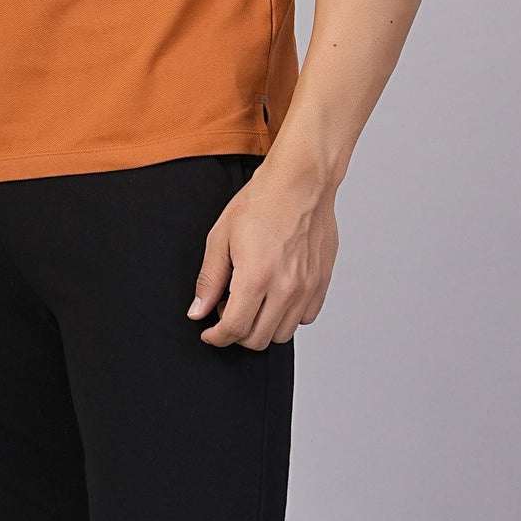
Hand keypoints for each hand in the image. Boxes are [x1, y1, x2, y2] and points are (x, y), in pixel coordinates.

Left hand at [187, 160, 339, 348]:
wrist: (301, 182)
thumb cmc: (261, 202)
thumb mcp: (221, 237)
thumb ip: (209, 280)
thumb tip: (198, 310)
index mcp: (256, 277)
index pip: (234, 329)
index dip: (217, 337)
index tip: (210, 333)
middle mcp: (286, 287)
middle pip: (258, 339)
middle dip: (237, 333)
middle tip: (228, 309)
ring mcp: (307, 287)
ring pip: (282, 334)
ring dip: (262, 326)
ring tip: (253, 301)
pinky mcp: (322, 282)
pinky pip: (305, 318)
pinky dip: (287, 316)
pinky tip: (276, 295)